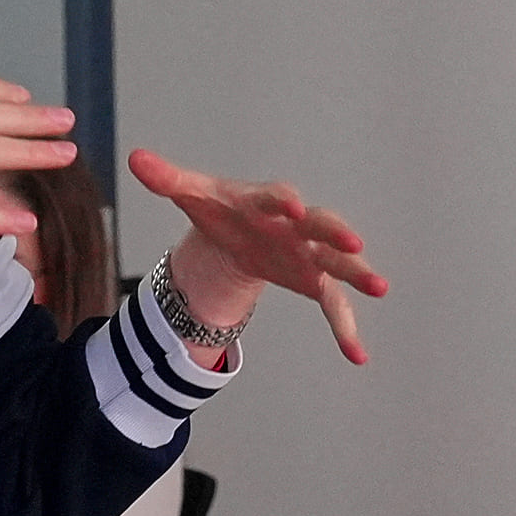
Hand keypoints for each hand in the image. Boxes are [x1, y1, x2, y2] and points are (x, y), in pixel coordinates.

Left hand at [135, 149, 388, 367]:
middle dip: (337, 233)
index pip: (278, 197)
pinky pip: (334, 305)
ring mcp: (310, 253)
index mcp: (267, 201)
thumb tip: (135, 159)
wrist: (238, 233)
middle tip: (354, 242)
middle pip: (321, 225)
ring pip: (338, 263)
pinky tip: (357, 357)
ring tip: (380, 287)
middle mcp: (297, 225)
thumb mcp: (194, 196)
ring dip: (358, 274)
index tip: (291, 207)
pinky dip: (345, 329)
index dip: (284, 202)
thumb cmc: (221, 210)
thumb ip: (168, 179)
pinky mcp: (313, 280)